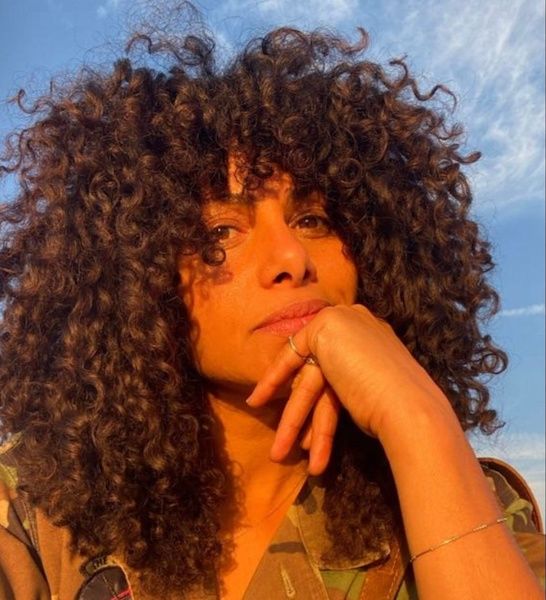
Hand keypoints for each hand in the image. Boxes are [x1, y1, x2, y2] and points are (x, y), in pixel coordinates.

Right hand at [246, 304, 449, 474]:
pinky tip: (317, 456)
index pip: (296, 349)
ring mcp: (360, 370)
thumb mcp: (327, 330)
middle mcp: (351, 340)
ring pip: (321, 401)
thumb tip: (303, 343)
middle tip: (275, 451)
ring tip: (288, 460)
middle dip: (291, 418)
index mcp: (342, 319)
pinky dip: (325, 433)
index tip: (255, 402)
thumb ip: (309, 335)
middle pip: (309, 382)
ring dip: (305, 432)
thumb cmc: (362, 365)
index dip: (274, 377)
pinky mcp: (367, 393)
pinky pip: (337, 409)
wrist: (408, 408)